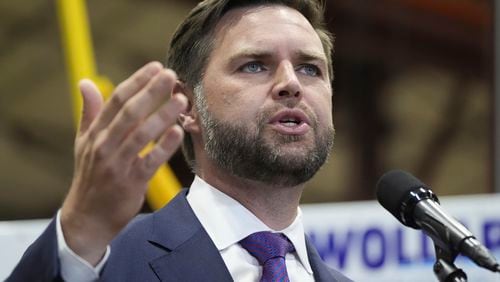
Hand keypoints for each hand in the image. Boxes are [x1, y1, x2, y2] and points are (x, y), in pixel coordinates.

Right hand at [60, 62, 187, 264]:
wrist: (87, 217)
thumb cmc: (90, 175)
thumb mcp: (83, 143)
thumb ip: (89, 112)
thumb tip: (84, 82)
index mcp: (95, 133)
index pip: (116, 100)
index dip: (136, 81)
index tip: (155, 66)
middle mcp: (103, 146)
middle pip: (129, 113)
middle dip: (151, 92)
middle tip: (171, 75)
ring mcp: (117, 165)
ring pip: (140, 135)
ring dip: (162, 116)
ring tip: (181, 100)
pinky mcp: (131, 183)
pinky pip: (149, 162)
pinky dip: (163, 147)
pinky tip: (178, 132)